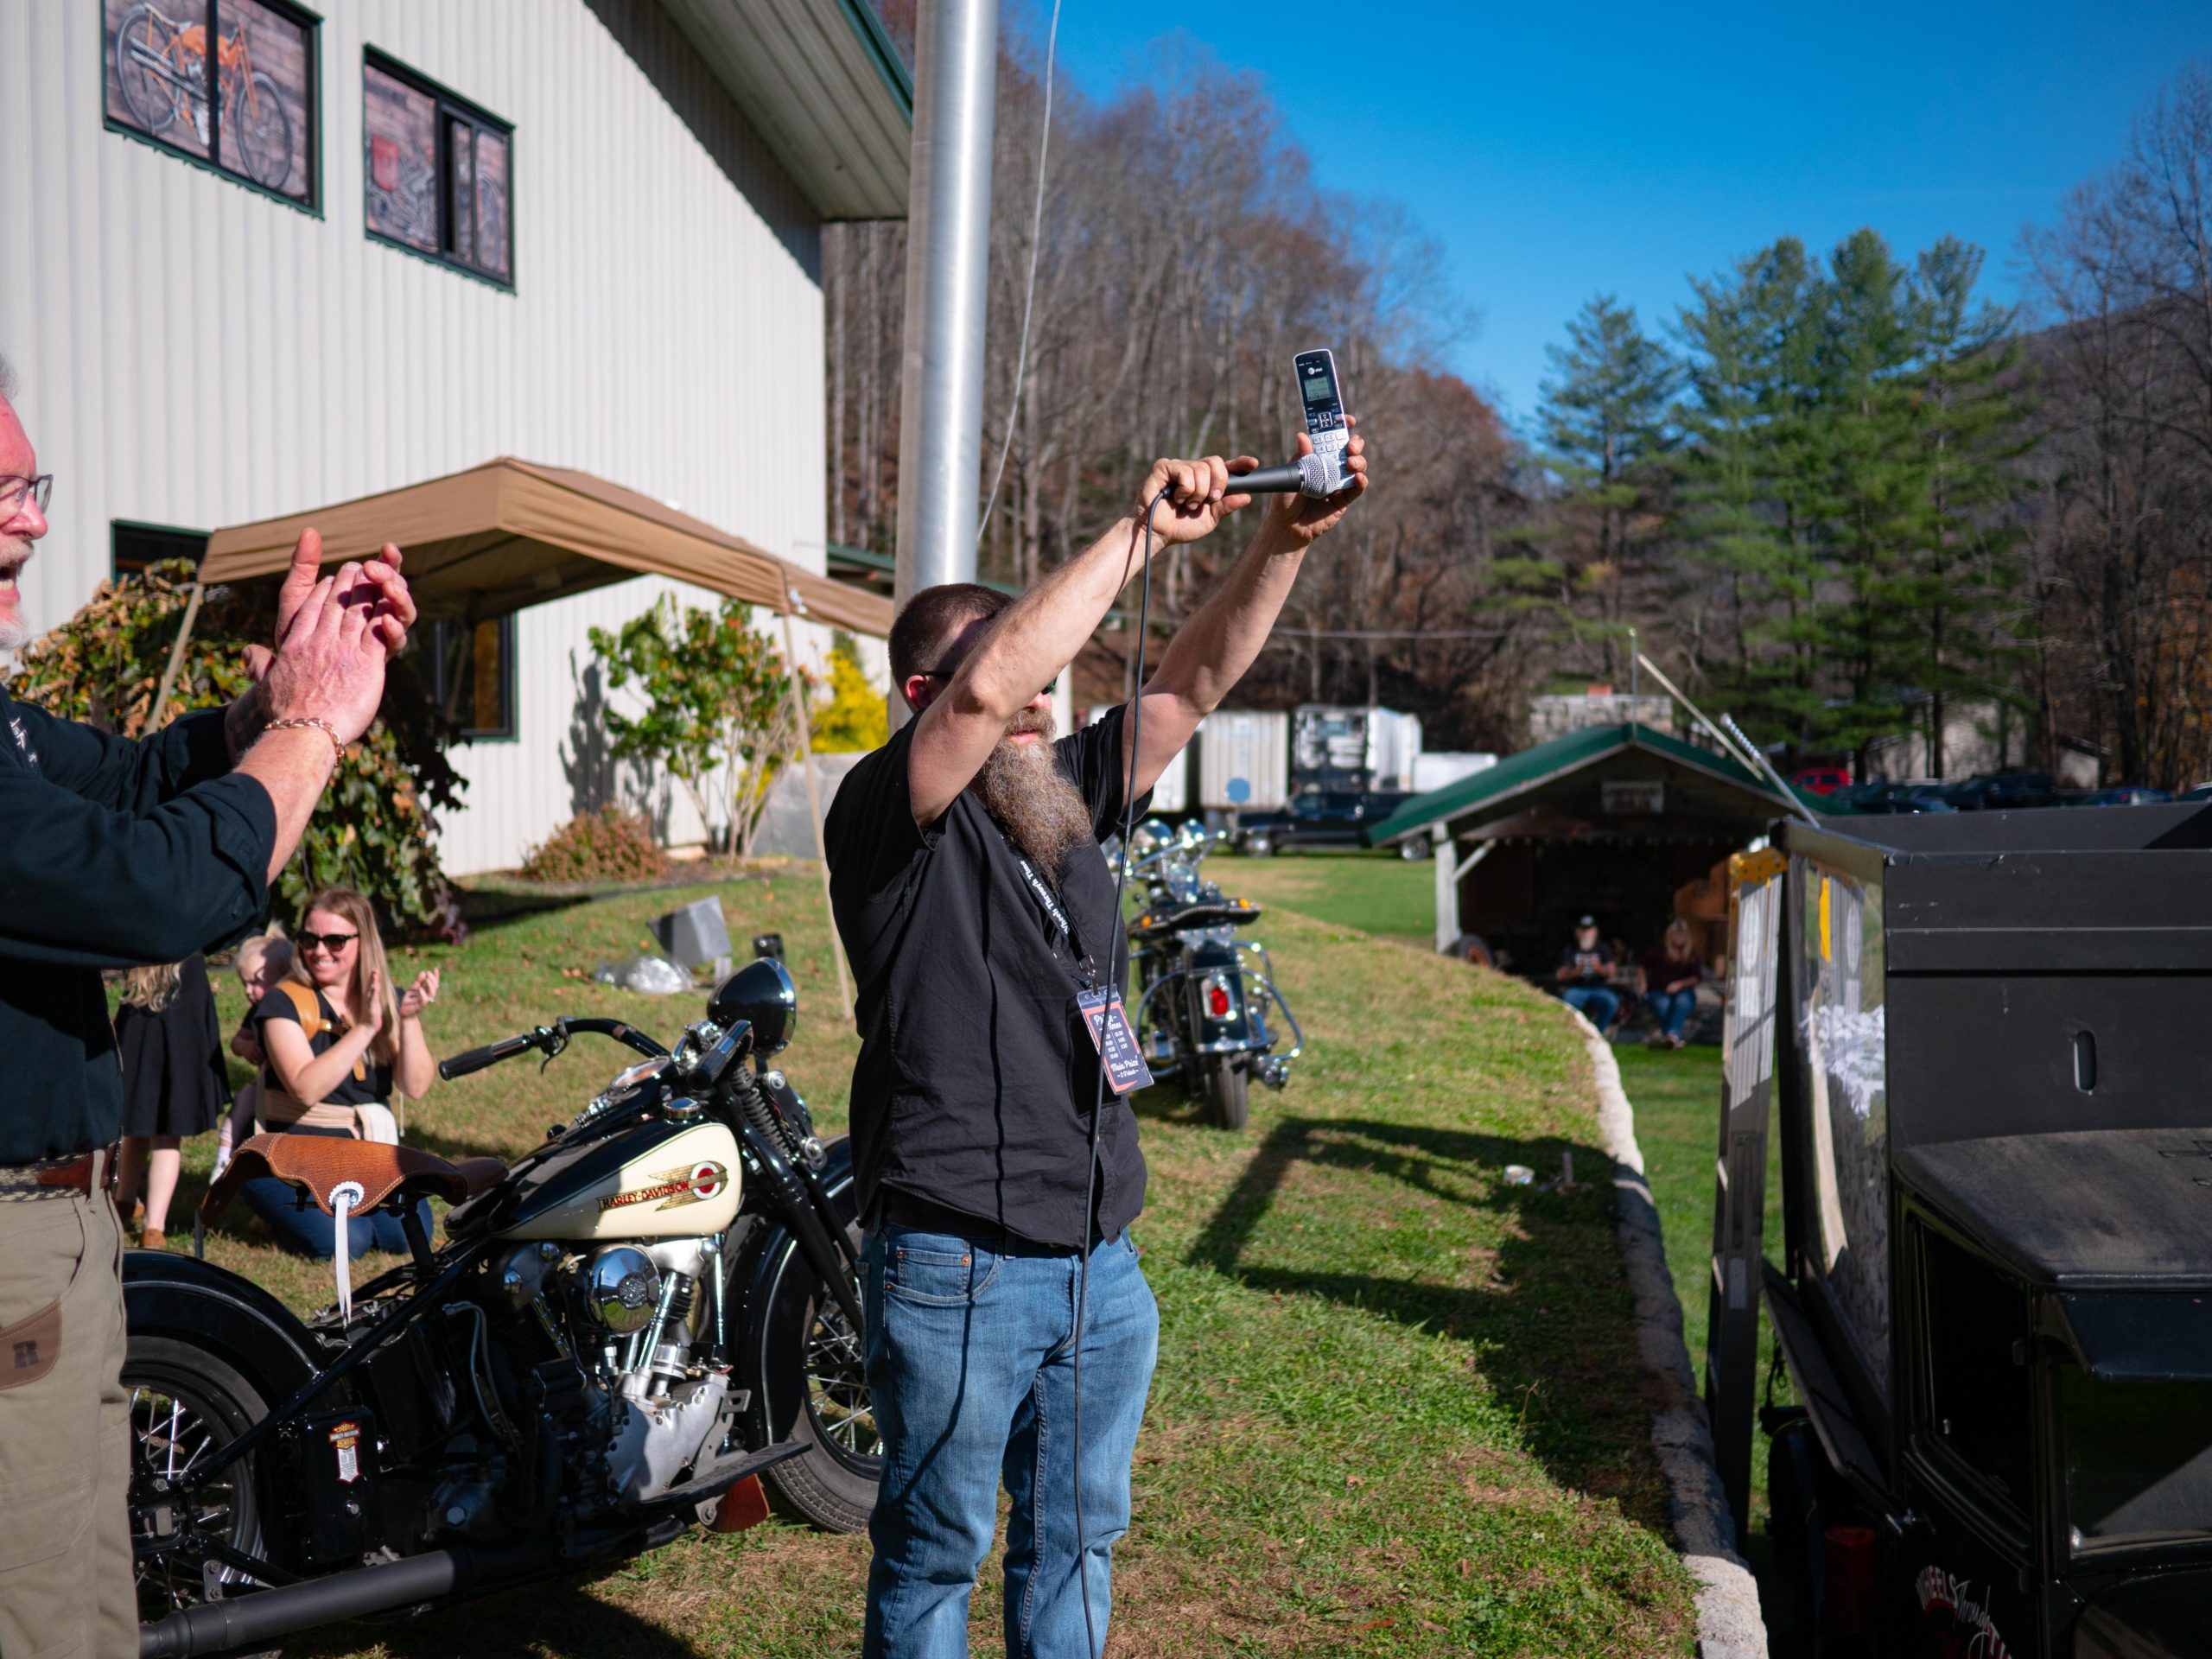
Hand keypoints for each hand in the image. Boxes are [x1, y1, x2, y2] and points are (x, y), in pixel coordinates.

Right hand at [258, 561, 392, 743]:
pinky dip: (384, 614)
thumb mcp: (266, 684)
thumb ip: (259, 663)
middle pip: (335, 604)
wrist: (302, 730)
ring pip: (358, 612)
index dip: (320, 592)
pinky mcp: (367, 663)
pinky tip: (390, 605)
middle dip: (346, 582)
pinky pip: (378, 631)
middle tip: (354, 567)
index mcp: (296, 644)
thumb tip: (248, 652)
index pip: (309, 610)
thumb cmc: (281, 714)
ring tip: (374, 576)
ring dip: (367, 591)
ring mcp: (344, 650)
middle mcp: (319, 642)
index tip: (326, 580)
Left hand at [273, 529, 415, 656]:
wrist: (291, 676)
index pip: (382, 572)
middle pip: (396, 588)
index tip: (387, 547)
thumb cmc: (293, 636)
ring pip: (403, 612)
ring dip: (400, 597)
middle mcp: (375, 613)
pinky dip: (395, 629)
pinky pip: (396, 641)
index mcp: (361, 596)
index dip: (388, 559)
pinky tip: (385, 620)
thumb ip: (304, 566)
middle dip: (392, 575)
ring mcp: (380, 635)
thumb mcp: (296, 596)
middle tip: (376, 568)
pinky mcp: (380, 657)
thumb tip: (310, 530)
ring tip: (388, 587)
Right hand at [359, 971, 386, 1034]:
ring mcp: (369, 1003)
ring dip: (373, 982)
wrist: (367, 1027)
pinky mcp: (371, 1008)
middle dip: (373, 977)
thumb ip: (374, 999)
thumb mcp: (374, 1006)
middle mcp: (369, 999)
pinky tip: (375, 987)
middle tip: (375, 969)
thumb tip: (375, 993)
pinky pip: (372, 999)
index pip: (372, 986)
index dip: (374, 978)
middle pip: (371, 986)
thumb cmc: (371, 1017)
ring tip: (375, 975)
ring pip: (371, 991)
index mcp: (370, 998)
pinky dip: (374, 992)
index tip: (376, 970)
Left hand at [399, 969, 439, 1019]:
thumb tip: (423, 972)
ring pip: (432, 993)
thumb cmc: (409, 1000)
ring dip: (431, 985)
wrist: (404, 1011)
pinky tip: (420, 988)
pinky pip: (425, 1001)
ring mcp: (424, 1001)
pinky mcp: (419, 1007)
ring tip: (427, 978)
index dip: (436, 976)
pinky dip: (423, 994)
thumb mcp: (413, 988)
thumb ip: (418, 981)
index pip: (435, 983)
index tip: (435, 969)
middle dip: (433, 979)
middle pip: (435, 987)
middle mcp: (428, 996)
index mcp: (427, 992)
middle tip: (428, 972)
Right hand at [1137, 455, 1249, 545]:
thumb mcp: (1210, 519)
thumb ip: (1226, 507)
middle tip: (1211, 499)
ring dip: (1197, 493)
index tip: (1254, 464)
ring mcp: (1178, 467)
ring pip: (1201, 469)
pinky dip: (1184, 488)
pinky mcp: (1164, 467)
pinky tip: (1175, 497)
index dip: (1240, 463)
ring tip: (1186, 503)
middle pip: (1216, 462)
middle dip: (1218, 482)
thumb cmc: (1181, 527)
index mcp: (1206, 481)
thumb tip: (1247, 496)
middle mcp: (1193, 470)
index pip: (1226, 467)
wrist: (1158, 534)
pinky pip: (1184, 471)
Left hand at [1266, 418, 1368, 544]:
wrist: (1287, 525)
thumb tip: (1302, 436)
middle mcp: (1331, 466)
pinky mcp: (1344, 498)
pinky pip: (1357, 487)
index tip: (1347, 419)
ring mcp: (1340, 481)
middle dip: (1355, 443)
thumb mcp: (1291, 474)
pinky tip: (1358, 477)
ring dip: (1358, 461)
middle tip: (1349, 446)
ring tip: (1351, 462)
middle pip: (1350, 449)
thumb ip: (1301, 456)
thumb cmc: (1286, 498)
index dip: (1342, 426)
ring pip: (1357, 465)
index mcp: (1318, 456)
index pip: (1333, 437)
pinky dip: (1360, 481)